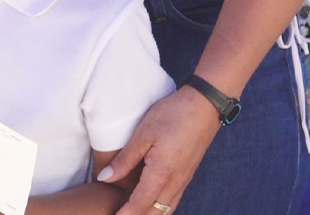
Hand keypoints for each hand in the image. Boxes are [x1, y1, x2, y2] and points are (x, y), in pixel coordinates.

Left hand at [97, 87, 220, 214]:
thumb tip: (104, 178)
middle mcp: (175, 183)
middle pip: (154, 213)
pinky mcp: (187, 175)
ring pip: (166, 209)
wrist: (205, 106)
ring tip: (130, 211)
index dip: (124, 214)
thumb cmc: (172, 115)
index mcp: (162, 173)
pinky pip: (172, 200)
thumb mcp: (143, 134)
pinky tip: (148, 202)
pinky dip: (159, 207)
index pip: (139, 204)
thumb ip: (125, 159)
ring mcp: (184, 180)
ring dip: (148, 214)